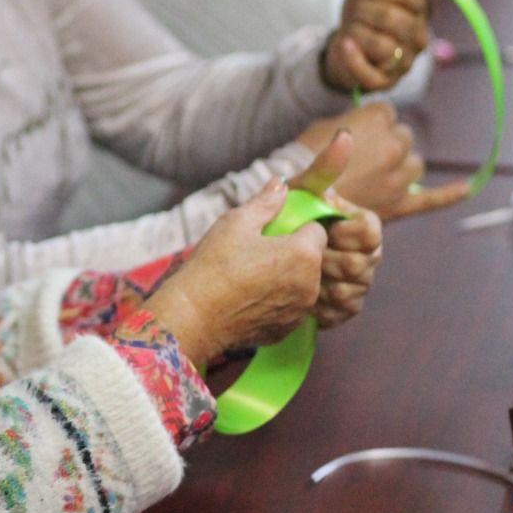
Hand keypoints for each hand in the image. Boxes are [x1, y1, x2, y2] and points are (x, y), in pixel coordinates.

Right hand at [138, 178, 325, 366]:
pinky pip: (291, 307)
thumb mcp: (237, 222)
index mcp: (304, 254)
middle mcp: (311, 285)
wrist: (194, 315)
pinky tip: (251, 297)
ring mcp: (301, 311)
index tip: (274, 231)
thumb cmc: (215, 264)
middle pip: (313, 259)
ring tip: (253, 275)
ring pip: (303, 284)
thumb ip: (266, 201)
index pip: (318, 230)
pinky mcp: (287, 330)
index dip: (297, 227)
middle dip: (293, 252)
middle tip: (259, 252)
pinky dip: (277, 301)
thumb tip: (282, 182)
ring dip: (287, 277)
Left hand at [285, 130, 383, 327]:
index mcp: (354, 224)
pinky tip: (303, 298)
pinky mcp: (340, 308)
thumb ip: (322, 169)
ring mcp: (353, 282)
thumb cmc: (275, 222)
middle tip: (301, 256)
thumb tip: (345, 136)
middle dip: (330, 260)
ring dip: (325, 284)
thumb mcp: (296, 192)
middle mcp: (360, 253)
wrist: (248, 262)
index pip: (371, 230)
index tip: (324, 230)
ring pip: (356, 290)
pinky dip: (323, 306)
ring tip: (298, 275)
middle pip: (365, 263)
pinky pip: (344, 311)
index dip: (349, 232)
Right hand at [295, 101, 470, 218]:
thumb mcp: (323, 127)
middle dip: (387, 144)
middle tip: (362, 158)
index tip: (355, 134)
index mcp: (376, 121)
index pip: (387, 113)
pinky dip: (450, 194)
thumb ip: (353, 122)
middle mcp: (394, 146)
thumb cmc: (304, 160)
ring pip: (415, 164)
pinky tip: (467, 187)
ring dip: (401, 166)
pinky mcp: (399, 205)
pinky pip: (430, 199)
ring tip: (377, 175)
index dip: (370, 123)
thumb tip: (365, 126)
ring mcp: (399, 178)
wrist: (296, 202)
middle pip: (403, 137)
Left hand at [323, 0, 428, 93]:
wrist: (348, 45)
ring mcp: (406, 61)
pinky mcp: (386, 82)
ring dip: (355, 33)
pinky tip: (344, 44)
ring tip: (352, 30)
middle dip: (362, 11)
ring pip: (380, 44)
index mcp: (421, 9)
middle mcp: (421, 37)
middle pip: (390, 18)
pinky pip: (370, 73)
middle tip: (355, 12)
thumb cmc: (364, 12)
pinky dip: (352, 58)